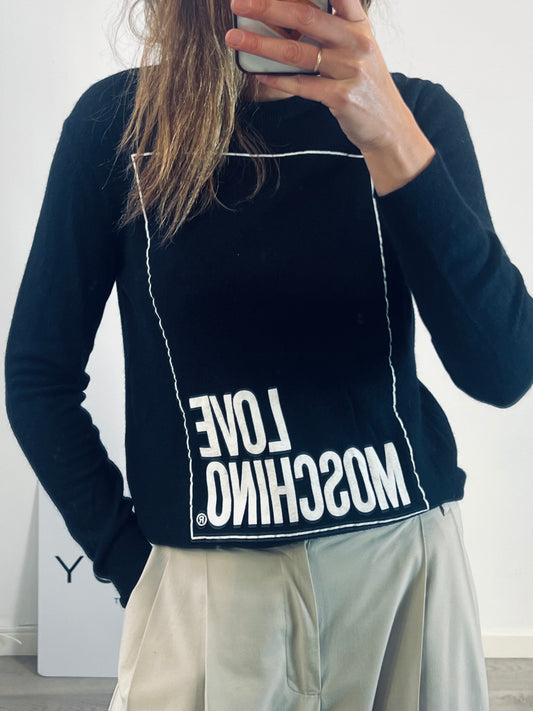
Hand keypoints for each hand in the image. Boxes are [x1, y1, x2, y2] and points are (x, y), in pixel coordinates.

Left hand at [225, 0, 434, 193]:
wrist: (389, 127)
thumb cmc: (365, 85)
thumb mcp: (357, 50)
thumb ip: (330, 31)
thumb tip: (285, 18)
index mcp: (359, 24)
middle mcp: (357, 42)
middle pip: (306, 17)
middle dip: (268, 8)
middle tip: (239, 4)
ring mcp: (350, 70)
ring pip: (298, 53)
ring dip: (261, 45)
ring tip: (235, 39)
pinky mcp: (342, 97)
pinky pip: (302, 85)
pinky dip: (278, 80)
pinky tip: (259, 75)